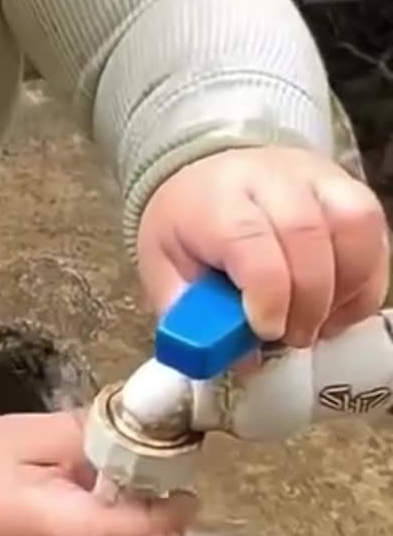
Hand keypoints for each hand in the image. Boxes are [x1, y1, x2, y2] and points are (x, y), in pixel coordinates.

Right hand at [0, 411, 197, 535]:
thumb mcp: (21, 434)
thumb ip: (81, 435)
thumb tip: (133, 434)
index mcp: (56, 528)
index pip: (138, 530)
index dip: (170, 509)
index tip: (181, 484)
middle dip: (159, 527)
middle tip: (154, 487)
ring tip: (120, 501)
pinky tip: (92, 520)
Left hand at [137, 146, 388, 347]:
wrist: (205, 176)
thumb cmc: (187, 229)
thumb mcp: (164, 269)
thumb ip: (192, 315)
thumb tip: (241, 359)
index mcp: (215, 199)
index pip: (250, 238)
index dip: (268, 292)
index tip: (267, 331)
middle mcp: (269, 178)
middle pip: (307, 233)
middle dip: (308, 301)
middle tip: (292, 337)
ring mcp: (315, 178)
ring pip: (354, 225)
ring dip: (345, 290)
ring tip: (318, 324)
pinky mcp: (348, 188)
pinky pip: (375, 234)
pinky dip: (366, 282)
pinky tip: (338, 309)